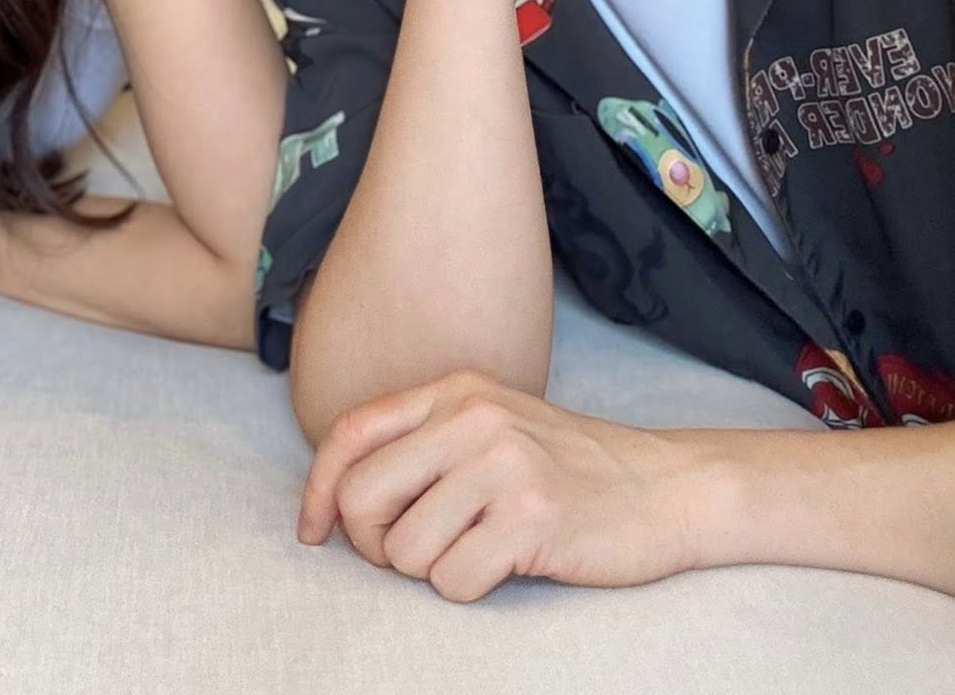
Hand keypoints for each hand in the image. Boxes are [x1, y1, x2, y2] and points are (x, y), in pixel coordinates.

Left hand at [298, 372, 704, 600]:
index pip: (351, 432)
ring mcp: (503, 466)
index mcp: (454, 390)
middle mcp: (472, 418)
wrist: (666, 487)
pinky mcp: (531, 518)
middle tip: (409, 554)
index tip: (313, 531)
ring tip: (476, 550)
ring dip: (431, 569)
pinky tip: (506, 565)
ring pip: (405, 550)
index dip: (317, 488)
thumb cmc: (568, 467)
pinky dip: (469, 588)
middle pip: (362, 496)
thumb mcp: (491, 426)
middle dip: (372, 543)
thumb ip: (424, 441)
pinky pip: (453, 581)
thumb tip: (339, 495)